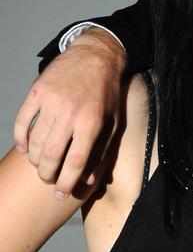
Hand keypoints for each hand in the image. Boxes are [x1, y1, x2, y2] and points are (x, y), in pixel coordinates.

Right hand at [13, 29, 126, 198]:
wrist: (96, 57)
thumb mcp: (113, 123)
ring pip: (35, 141)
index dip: (66, 183)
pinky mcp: (37, 92)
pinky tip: (23, 149)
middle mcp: (70, 113)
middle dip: (47, 175)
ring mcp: (51, 101)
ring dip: (34, 160)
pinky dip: (19, 139)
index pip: (75, 162)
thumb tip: (87, 180)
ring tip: (39, 166)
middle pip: (51, 155)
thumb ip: (101, 152)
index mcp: (92, 123)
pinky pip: (21, 121)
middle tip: (48, 180)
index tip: (60, 194)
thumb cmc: (107, 94)